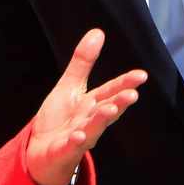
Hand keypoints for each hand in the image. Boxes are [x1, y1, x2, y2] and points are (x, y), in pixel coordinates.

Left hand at [27, 29, 145, 184]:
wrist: (41, 152)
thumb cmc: (59, 120)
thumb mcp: (69, 86)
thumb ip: (83, 62)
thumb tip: (98, 32)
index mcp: (92, 104)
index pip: (111, 91)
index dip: (125, 83)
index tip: (141, 75)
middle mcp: (89, 120)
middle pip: (106, 109)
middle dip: (119, 103)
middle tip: (132, 94)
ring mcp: (79, 137)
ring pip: (93, 128)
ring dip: (102, 120)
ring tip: (110, 109)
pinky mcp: (64, 151)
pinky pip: (71, 146)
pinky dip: (75, 141)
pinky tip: (79, 135)